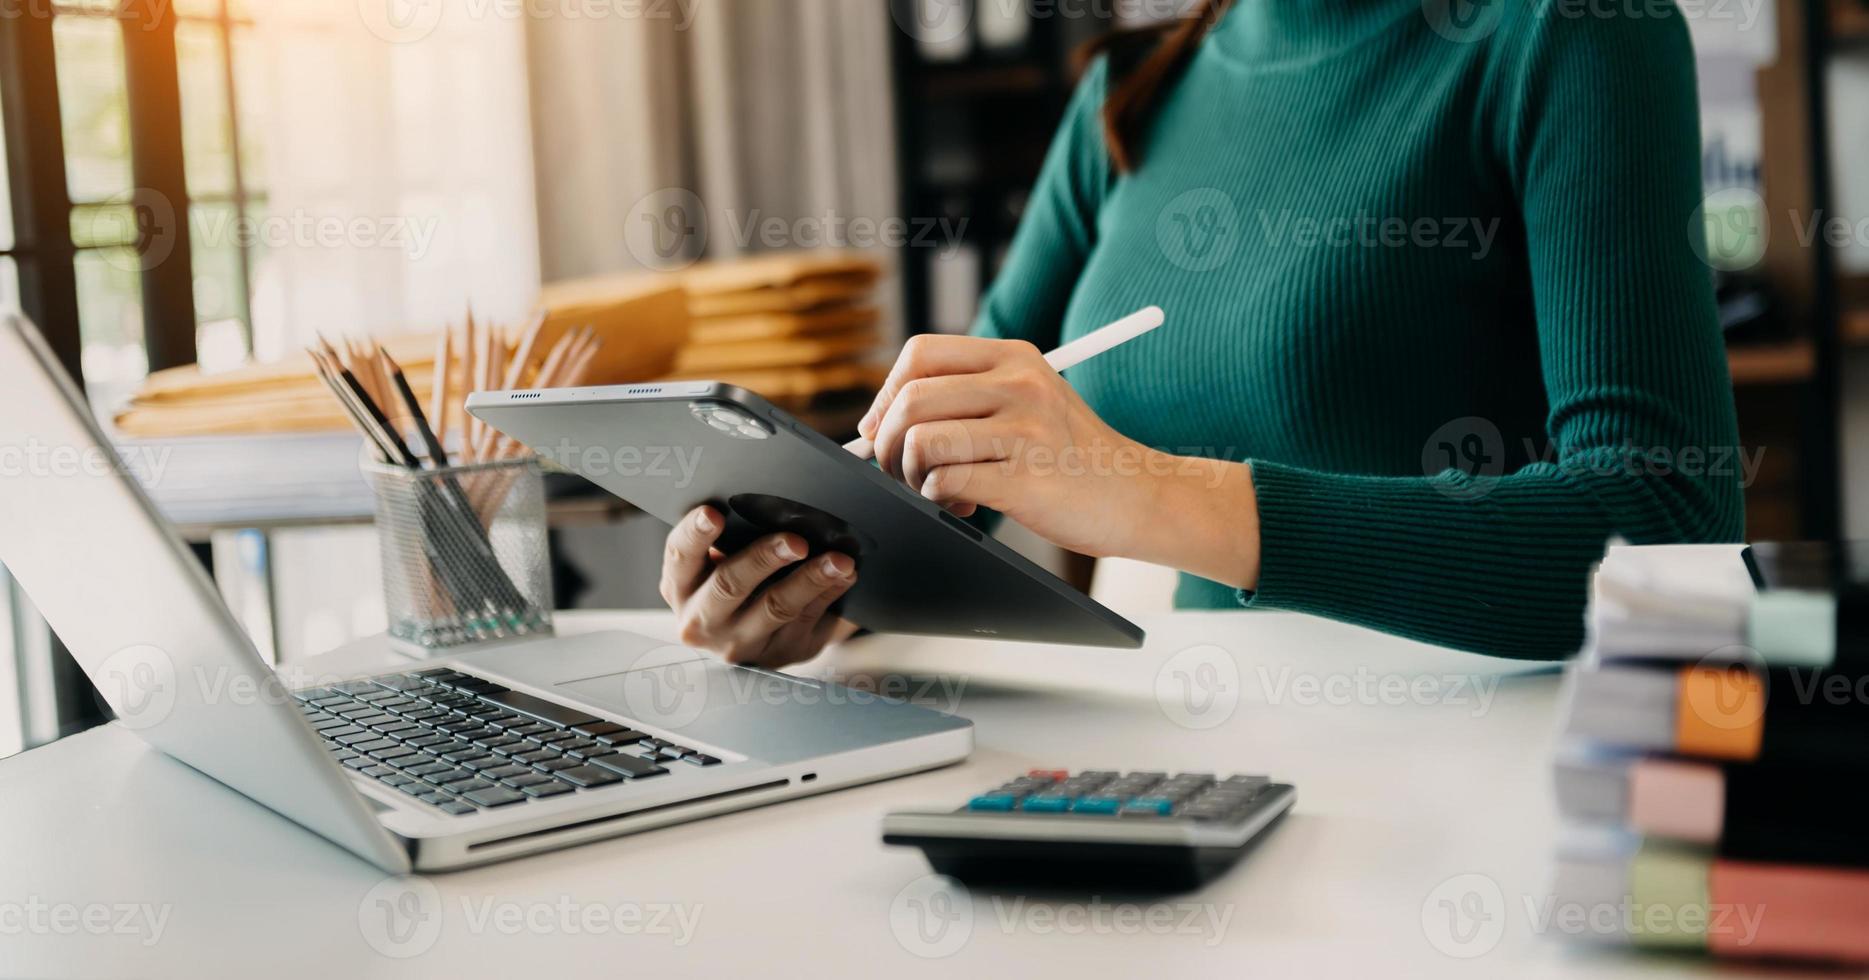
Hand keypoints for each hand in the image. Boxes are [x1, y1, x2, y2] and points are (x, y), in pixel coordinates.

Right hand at [660, 505, 858, 667]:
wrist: (749, 631)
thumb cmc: (734, 575)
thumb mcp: (716, 561)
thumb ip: (728, 537)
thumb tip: (768, 500)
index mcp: (680, 585)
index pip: (680, 555)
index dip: (695, 534)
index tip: (714, 513)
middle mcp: (701, 620)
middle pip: (730, 585)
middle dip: (764, 559)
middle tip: (797, 541)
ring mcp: (739, 643)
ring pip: (776, 608)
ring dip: (811, 579)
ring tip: (839, 560)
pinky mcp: (779, 654)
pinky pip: (806, 621)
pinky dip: (829, 593)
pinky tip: (845, 575)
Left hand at [858, 334, 1263, 589]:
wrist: (1139, 495)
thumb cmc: (1073, 457)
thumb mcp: (1030, 403)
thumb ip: (967, 399)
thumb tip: (877, 423)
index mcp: (1016, 357)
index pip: (920, 353)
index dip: (886, 393)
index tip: (881, 429)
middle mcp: (1020, 384)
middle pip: (911, 397)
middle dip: (887, 442)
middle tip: (900, 470)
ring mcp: (1026, 430)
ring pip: (921, 440)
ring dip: (911, 474)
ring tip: (936, 489)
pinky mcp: (1026, 478)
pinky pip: (945, 481)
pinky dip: (938, 498)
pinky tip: (965, 506)